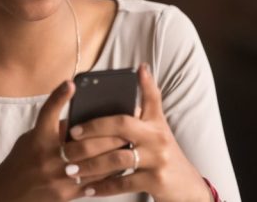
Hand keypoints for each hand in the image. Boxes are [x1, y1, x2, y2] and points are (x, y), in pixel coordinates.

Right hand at [0, 80, 126, 201]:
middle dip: (110, 135)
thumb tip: (85, 117)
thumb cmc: (23, 160)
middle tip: (129, 125)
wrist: (9, 193)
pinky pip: (94, 183)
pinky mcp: (66, 194)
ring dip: (114, 154)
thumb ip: (56, 128)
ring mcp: (57, 177)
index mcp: (38, 138)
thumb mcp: (33, 138)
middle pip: (84, 142)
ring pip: (94, 164)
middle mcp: (47, 157)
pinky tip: (121, 166)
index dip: (59, 96)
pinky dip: (109, 174)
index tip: (72, 83)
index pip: (47, 112)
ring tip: (132, 145)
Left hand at [65, 64, 212, 201]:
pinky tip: (87, 189)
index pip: (144, 99)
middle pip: (121, 126)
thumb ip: (149, 101)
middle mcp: (158, 137)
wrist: (187, 187)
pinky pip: (123, 183)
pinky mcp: (156, 181)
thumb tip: (142, 68)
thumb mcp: (159, 127)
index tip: (101, 87)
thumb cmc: (164, 153)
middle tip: (69, 138)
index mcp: (155, 122)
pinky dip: (103, 187)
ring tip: (71, 169)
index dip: (130, 86)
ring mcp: (158, 159)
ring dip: (91, 164)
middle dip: (92, 131)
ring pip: (117, 158)